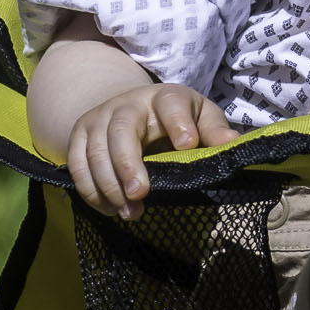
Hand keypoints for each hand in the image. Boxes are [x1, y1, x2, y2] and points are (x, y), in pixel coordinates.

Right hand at [65, 83, 236, 219]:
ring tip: (130, 212)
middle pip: (121, 130)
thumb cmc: (176, 118)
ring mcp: (99, 118)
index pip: (171, 103)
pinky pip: (76, 164)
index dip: (179, 122)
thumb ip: (214, 130)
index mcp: (164, 97)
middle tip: (141, 194)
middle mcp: (127, 104)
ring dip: (109, 185)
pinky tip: (110, 209)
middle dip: (128, 163)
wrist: (131, 107)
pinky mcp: (80, 136)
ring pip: (95, 150)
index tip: (188, 145)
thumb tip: (232, 143)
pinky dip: (90, 190)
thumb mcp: (201, 117)